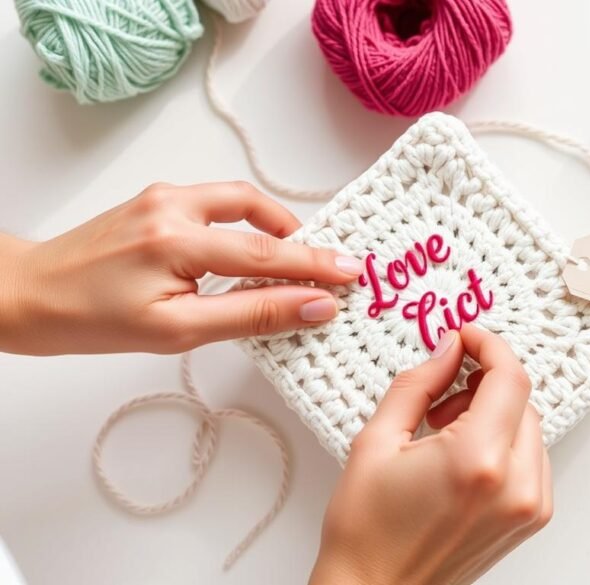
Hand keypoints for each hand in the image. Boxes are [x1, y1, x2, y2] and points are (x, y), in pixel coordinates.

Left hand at [0, 182, 362, 354]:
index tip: (352, 276)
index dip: (314, 266)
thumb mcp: (177, 331)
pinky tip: (251, 249)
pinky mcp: (154, 200)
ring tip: (296, 257)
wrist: (27, 295)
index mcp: (175, 239)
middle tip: (331, 265)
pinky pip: (215, 204)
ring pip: (237, 201)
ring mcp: (161, 198)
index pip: (265, 252)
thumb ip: (251, 313)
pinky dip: (243, 224)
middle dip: (300, 239)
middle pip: (256, 213)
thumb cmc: (88, 319)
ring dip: (272, 226)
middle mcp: (171, 206)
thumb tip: (311, 306)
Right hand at [310, 325, 551, 584]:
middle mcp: (516, 485)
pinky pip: (532, 459)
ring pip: (529, 427)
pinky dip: (504, 442)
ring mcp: (530, 507)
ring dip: (494, 413)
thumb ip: (420, 384)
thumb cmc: (366, 532)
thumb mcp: (376, 441)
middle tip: (443, 391)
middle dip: (485, 381)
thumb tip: (448, 350)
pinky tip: (462, 453)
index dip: (489, 345)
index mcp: (478, 460)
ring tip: (445, 428)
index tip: (467, 337)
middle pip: (523, 400)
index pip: (509, 377)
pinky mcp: (531, 520)